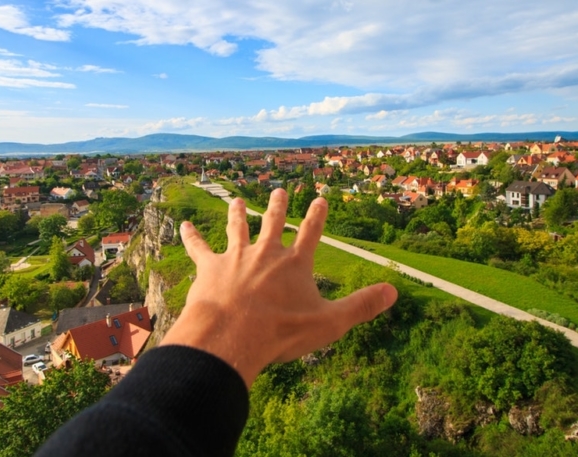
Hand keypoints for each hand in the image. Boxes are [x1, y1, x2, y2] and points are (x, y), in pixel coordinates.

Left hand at [160, 189, 397, 386]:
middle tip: (279, 190)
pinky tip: (183, 226)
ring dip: (238, 214)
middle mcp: (266, 252)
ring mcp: (236, 256)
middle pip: (273, 223)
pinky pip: (199, 247)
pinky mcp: (209, 267)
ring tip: (236, 201)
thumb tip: (394, 291)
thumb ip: (361, 306)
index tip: (321, 198)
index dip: (317, 216)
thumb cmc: (281, 332)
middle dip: (278, 206)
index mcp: (295, 264)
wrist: (232, 335)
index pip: (311, 233)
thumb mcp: (330, 322)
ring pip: (237, 228)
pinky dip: (191, 236)